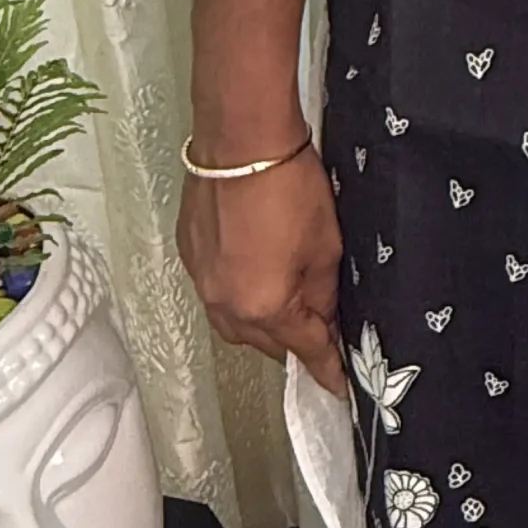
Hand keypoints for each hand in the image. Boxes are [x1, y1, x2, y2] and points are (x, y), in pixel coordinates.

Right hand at [175, 147, 346, 392]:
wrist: (241, 141)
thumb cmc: (292, 188)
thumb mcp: (326, 248)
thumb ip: (323, 295)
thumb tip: (323, 319)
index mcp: (266, 308)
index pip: (305, 351)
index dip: (327, 369)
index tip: (338, 386)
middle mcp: (226, 306)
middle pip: (266, 343)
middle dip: (294, 340)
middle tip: (320, 326)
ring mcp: (202, 283)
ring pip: (237, 323)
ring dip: (263, 321)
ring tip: (287, 301)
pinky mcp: (190, 257)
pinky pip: (217, 294)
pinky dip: (239, 293)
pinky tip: (256, 272)